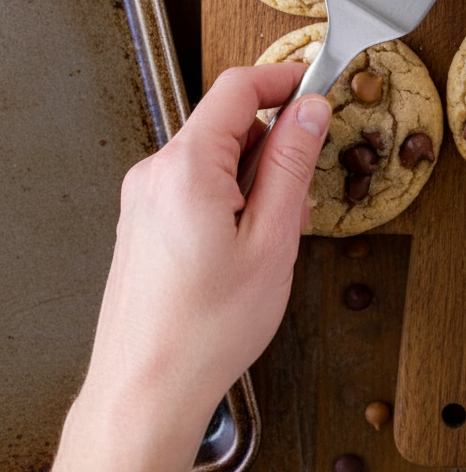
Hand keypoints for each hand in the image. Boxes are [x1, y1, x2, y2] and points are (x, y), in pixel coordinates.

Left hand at [43, 64, 330, 471]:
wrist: (146, 392)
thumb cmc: (206, 330)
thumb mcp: (273, 240)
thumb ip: (292, 164)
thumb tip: (311, 110)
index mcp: (186, 166)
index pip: (237, 87)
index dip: (283, 79)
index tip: (317, 88)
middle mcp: (155, 172)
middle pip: (226, 124)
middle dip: (273, 148)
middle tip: (302, 197)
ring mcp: (143, 197)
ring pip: (212, 158)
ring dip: (252, 180)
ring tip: (271, 239)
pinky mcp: (142, 221)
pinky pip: (193, 185)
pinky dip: (227, 200)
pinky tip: (243, 249)